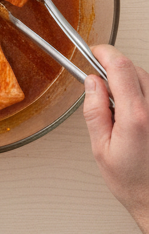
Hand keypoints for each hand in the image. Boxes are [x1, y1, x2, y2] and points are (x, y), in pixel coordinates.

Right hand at [83, 47, 148, 233]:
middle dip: (114, 70)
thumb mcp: (100, 148)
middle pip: (134, 69)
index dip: (104, 54)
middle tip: (98, 85)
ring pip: (145, 79)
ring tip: (116, 109)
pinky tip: (131, 115)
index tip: (93, 52)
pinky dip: (139, 94)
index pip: (120, 67)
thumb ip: (95, 111)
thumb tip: (91, 84)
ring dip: (128, 83)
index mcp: (136, 116)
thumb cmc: (131, 181)